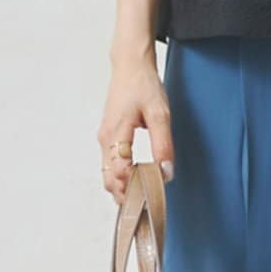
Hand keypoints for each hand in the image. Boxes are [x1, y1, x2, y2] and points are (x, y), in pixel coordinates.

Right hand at [98, 53, 173, 203]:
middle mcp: (105, 138)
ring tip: (142, 197)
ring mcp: (104, 138)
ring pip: (107, 174)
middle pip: (109, 178)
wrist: (130, 66)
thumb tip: (166, 172)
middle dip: (125, 194)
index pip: (119, 171)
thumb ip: (163, 144)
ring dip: (121, 187)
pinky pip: (108, 164)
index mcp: (116, 133)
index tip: (150, 195)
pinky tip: (134, 182)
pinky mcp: (107, 136)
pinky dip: (118, 177)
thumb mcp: (160, 114)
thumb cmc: (143, 86)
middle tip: (146, 205)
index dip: (133, 186)